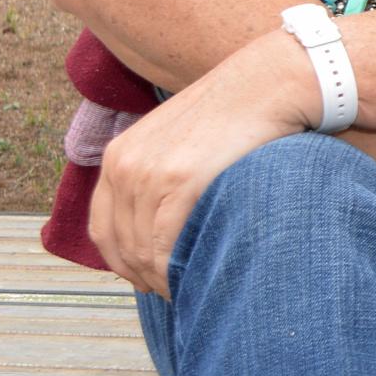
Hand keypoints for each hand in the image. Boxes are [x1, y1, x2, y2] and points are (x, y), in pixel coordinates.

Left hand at [89, 28, 322, 294]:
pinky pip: (165, 243)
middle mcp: (124, 165)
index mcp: (118, 155)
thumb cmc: (240, 114)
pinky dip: (177, 269)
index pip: (103, 229)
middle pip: (121, 245)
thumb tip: (163, 224)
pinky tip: (197, 277)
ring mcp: (149, 172)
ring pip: (142, 250)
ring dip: (163, 278)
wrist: (272, 82)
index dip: (124, 263)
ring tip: (191, 289)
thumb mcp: (184, 141)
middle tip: (176, 293)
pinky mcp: (179, 180)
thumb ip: (163, 175)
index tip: (150, 280)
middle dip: (145, 277)